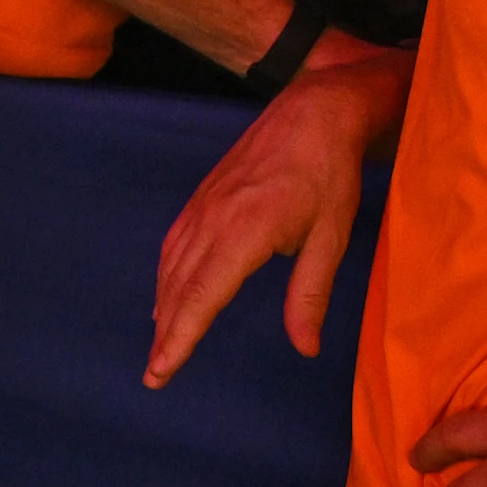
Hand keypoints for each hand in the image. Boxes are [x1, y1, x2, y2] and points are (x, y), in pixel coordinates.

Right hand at [145, 36, 405, 386]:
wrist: (316, 110)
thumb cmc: (331, 175)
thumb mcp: (332, 237)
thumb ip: (310, 294)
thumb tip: (304, 348)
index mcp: (246, 229)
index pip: (204, 293)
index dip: (181, 335)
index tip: (162, 368)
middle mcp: (215, 217)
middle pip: (180, 285)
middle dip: (165, 333)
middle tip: (154, 376)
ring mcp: (205, 203)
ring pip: (172, 264)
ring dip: (164, 308)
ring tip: (160, 346)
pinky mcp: (204, 194)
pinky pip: (175, 242)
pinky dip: (166, 275)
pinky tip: (166, 295)